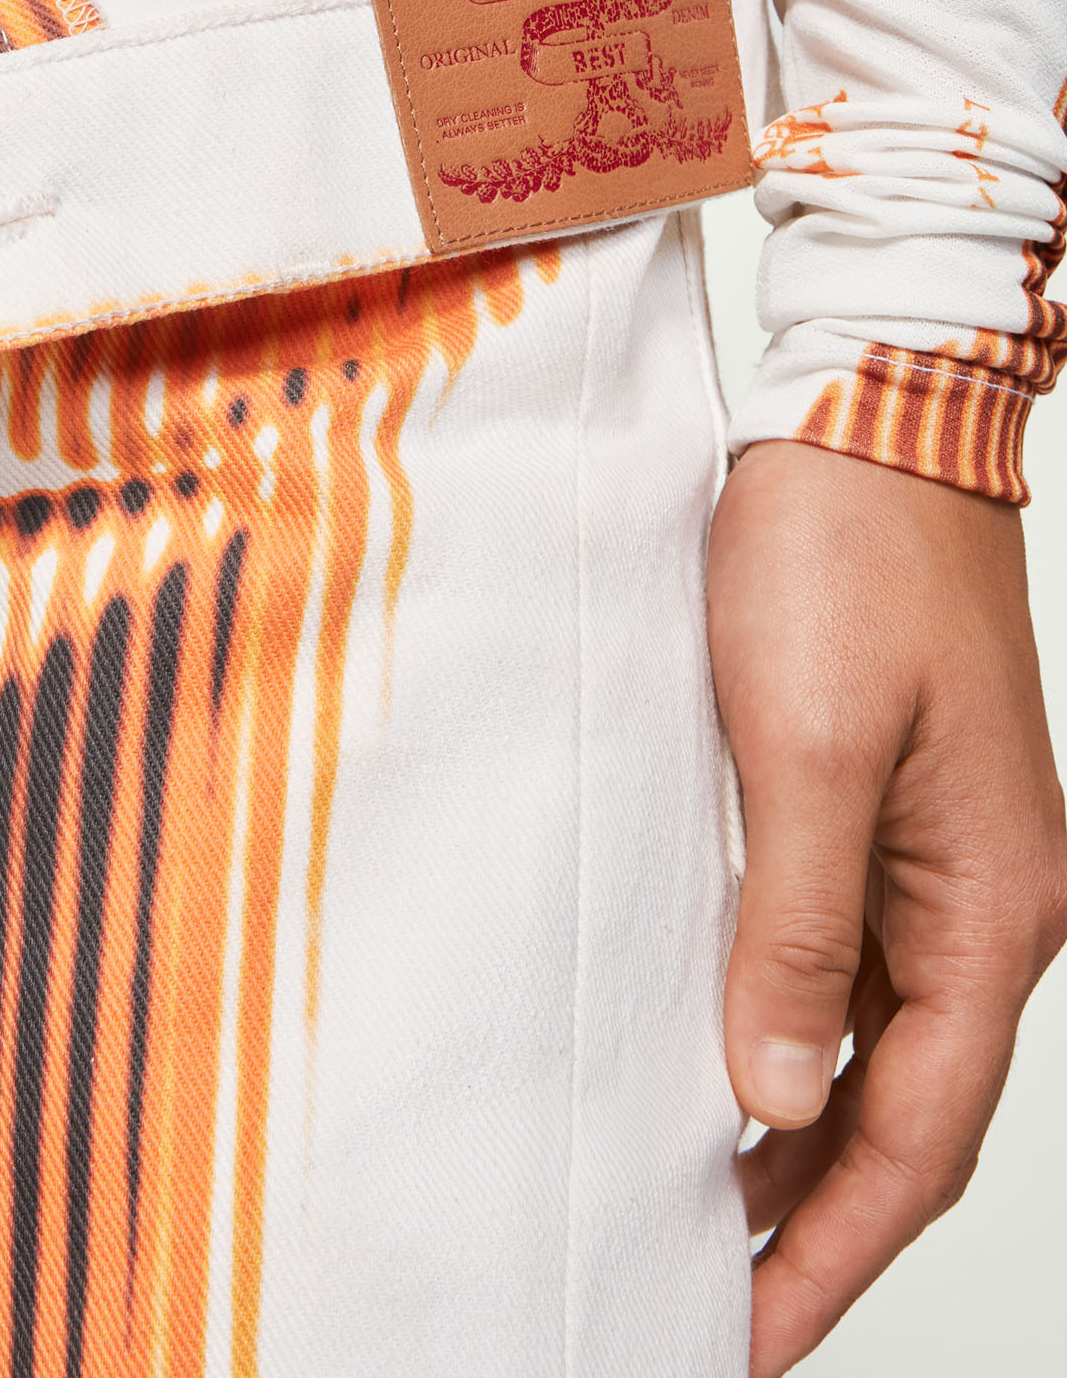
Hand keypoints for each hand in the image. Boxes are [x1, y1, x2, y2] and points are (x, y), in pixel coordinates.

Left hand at [709, 438, 1066, 1374]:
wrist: (868, 411)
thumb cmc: (841, 558)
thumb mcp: (803, 748)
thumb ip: (796, 930)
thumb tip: (777, 1099)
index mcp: (990, 910)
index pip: (914, 1137)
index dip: (828, 1252)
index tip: (740, 1342)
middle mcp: (987, 904)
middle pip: (908, 1116)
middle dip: (817, 1228)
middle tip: (708, 1316)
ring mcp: (944, 858)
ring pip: (882, 1052)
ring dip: (805, 1146)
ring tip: (705, 1231)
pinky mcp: (891, 809)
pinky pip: (854, 969)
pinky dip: (798, 1045)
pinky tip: (729, 1077)